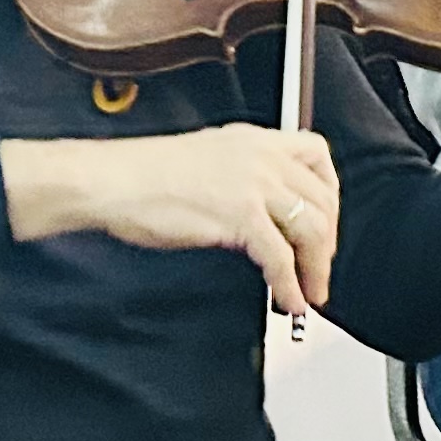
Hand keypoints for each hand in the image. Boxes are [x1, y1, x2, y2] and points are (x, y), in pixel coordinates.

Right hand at [1, 122, 338, 316]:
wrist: (110, 181)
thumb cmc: (141, 175)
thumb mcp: (205, 160)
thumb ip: (240, 175)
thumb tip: (262, 211)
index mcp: (253, 139)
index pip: (317, 155)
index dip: (330, 193)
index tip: (327, 221)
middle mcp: (261, 157)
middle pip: (321, 199)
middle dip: (328, 241)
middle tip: (320, 267)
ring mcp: (253, 185)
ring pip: (311, 229)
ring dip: (316, 268)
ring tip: (310, 292)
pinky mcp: (240, 215)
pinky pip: (281, 258)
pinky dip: (290, 285)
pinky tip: (288, 300)